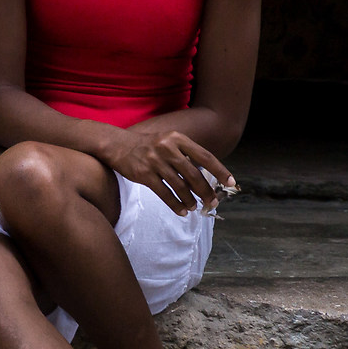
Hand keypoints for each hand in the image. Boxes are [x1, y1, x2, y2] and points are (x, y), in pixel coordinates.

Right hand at [100, 129, 235, 214]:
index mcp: (177, 138)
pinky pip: (164, 193)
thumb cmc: (147, 145)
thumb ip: (186, 154)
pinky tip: (181, 210)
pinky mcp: (143, 174)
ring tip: (194, 207)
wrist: (116, 144)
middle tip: (212, 202)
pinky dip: (175, 204)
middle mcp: (167, 148)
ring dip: (190, 200)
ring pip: (180, 186)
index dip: (221, 171)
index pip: (205, 156)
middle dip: (206, 191)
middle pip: (194, 175)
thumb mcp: (168, 141)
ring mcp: (155, 161)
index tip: (231, 183)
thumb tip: (206, 177)